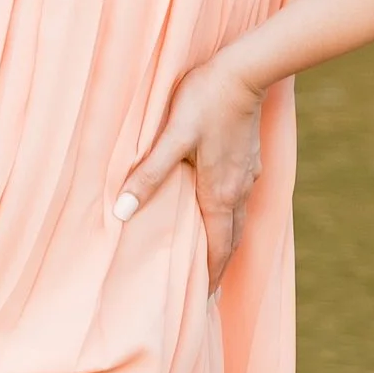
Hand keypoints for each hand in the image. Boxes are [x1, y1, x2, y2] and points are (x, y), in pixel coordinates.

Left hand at [114, 55, 264, 291]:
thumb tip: (124, 210)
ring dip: (226, 244)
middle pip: (231, 240)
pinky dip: (230, 220)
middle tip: (207, 292)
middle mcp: (238, 191)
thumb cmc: (205, 101)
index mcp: (219, 194)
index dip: (211, 276)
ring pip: (238, 221)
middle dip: (220, 268)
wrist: (246, 71)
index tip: (203, 301)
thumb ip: (149, 173)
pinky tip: (220, 213)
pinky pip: (240, 201)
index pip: (218, 248)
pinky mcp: (250, 160)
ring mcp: (247, 175)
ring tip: (214, 260)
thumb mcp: (172, 137)